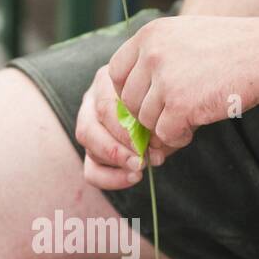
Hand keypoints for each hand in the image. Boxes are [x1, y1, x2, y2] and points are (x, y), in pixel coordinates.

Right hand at [75, 64, 169, 189]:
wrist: (171, 101)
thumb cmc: (170, 99)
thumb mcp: (169, 106)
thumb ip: (160, 122)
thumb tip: (153, 151)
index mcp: (110, 79)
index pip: (105, 107)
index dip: (124, 132)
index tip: (147, 145)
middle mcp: (93, 97)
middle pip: (89, 128)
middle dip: (116, 150)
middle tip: (141, 162)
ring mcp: (88, 123)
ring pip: (87, 146)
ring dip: (115, 162)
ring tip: (139, 170)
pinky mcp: (92, 148)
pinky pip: (91, 170)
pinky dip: (110, 179)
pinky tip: (132, 178)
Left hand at [108, 14, 258, 148]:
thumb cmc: (232, 48)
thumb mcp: (186, 37)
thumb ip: (157, 58)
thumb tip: (130, 102)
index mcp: (150, 34)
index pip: (115, 72)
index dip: (126, 93)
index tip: (145, 102)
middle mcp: (152, 53)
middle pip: (128, 100)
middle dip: (145, 115)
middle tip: (169, 117)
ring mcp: (165, 79)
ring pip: (145, 120)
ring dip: (164, 126)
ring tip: (187, 120)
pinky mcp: (179, 104)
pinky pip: (165, 133)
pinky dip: (178, 137)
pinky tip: (194, 128)